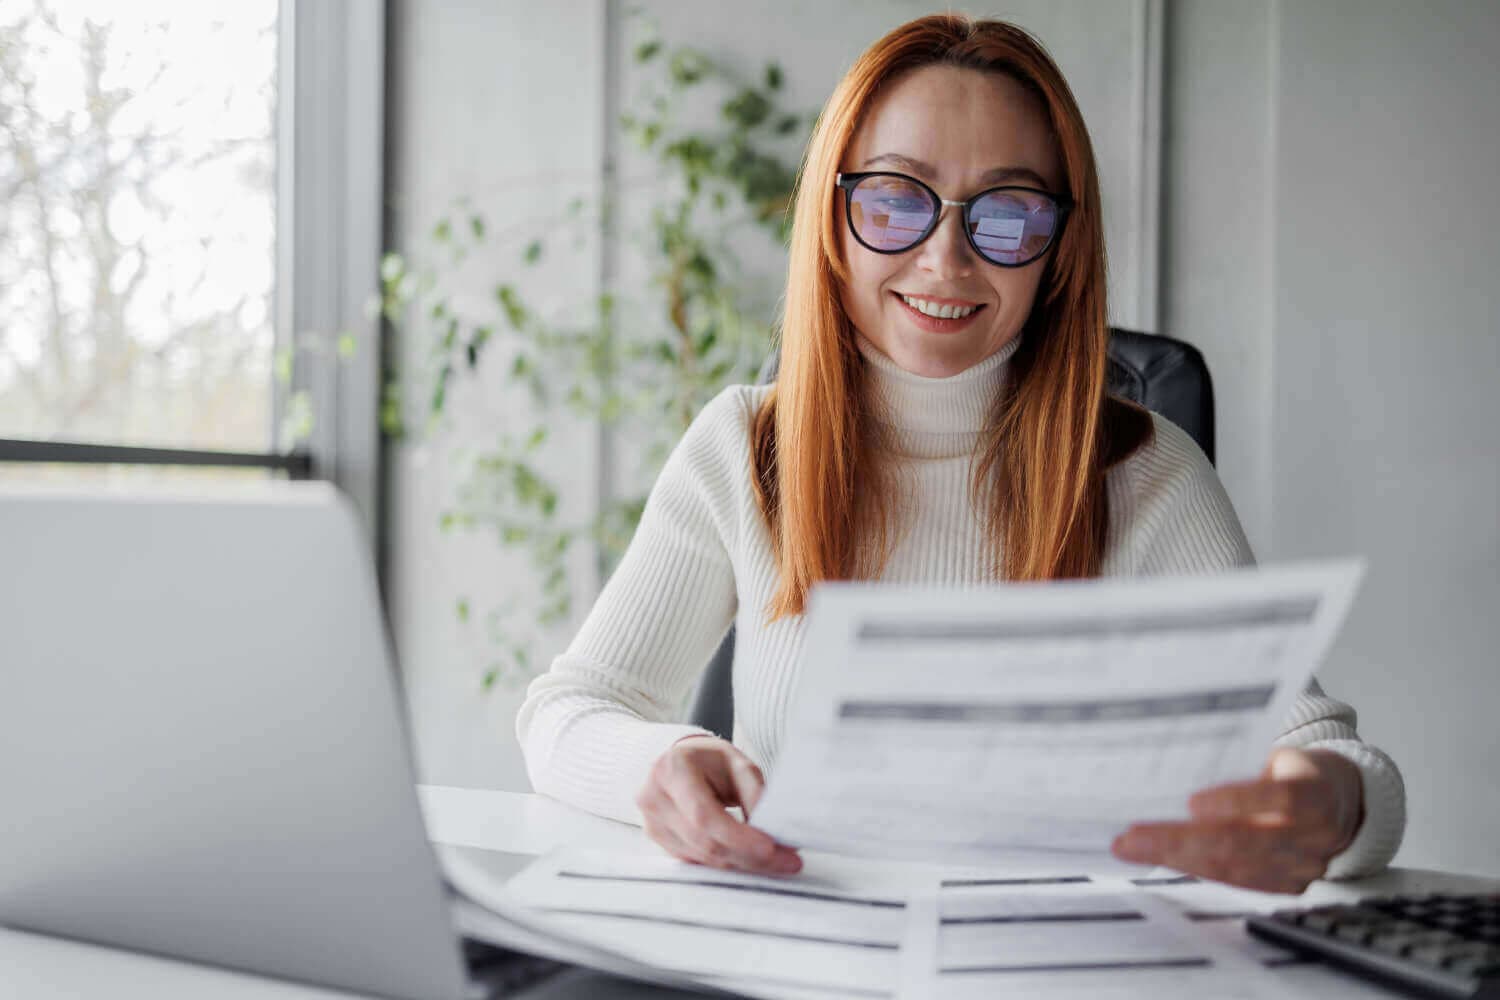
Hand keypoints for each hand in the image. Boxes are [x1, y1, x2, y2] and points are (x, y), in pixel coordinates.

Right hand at [636, 735, 802, 875]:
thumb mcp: (738, 764)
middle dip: (748, 856)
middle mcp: (654, 797)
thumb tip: (772, 831)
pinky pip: (696, 861)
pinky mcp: (658, 840)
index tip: (771, 849)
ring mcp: (651, 822)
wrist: (681, 761)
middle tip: (786, 861)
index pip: (704, 816)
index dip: (738, 838)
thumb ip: (754, 793)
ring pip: (702, 857)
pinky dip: (726, 863)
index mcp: (672, 770)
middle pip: (704, 842)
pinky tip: (748, 860)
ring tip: (775, 860)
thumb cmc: (710, 760)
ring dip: (741, 864)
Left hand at [1110, 747, 1364, 893]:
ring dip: (1176, 859)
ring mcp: (1301, 866)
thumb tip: (1178, 762)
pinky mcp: (1287, 885)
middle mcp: (1312, 836)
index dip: (1238, 802)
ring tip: (1131, 848)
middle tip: (1132, 836)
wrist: (1344, 803)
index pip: (1280, 800)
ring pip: (1233, 867)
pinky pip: (1234, 881)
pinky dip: (1193, 868)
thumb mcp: (1279, 756)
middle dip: (1181, 841)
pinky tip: (1158, 859)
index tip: (1193, 803)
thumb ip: (1242, 764)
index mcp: (1316, 793)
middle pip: (1244, 842)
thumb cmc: (1296, 771)